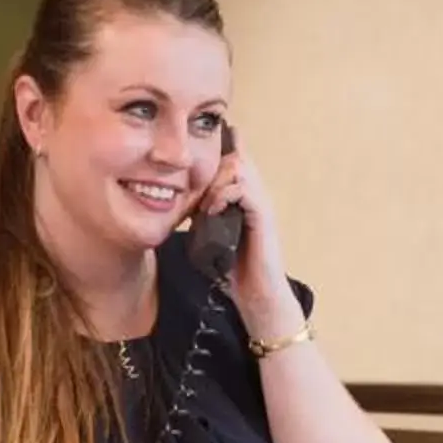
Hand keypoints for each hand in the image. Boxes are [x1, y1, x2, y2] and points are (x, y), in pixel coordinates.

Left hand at [198, 141, 304, 341]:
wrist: (259, 295)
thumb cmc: (236, 269)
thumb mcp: (212, 235)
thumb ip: (203, 216)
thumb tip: (178, 203)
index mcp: (246, 198)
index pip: (236, 160)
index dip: (221, 149)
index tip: (200, 148)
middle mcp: (257, 196)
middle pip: (235, 157)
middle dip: (212, 165)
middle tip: (196, 187)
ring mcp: (262, 204)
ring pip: (238, 167)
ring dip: (215, 181)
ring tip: (204, 203)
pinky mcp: (264, 216)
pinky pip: (243, 188)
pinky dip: (223, 195)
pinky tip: (211, 211)